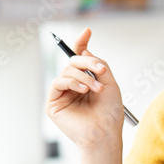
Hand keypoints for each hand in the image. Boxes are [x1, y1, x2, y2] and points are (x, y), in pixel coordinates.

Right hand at [46, 28, 124, 148]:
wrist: (105, 132)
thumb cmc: (110, 112)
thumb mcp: (110, 82)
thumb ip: (98, 64)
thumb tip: (84, 50)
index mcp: (86, 81)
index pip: (80, 59)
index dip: (81, 43)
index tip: (87, 31)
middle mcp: (73, 86)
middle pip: (73, 61)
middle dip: (87, 62)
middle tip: (100, 70)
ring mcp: (62, 94)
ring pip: (66, 71)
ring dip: (83, 76)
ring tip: (96, 89)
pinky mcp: (53, 104)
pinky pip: (57, 82)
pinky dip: (71, 82)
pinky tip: (83, 90)